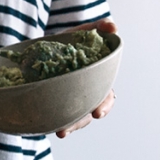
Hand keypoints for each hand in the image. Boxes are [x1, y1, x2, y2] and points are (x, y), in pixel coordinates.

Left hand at [55, 18, 117, 138]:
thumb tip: (113, 27)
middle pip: (87, 113)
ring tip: (61, 132)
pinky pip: (57, 116)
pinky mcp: (54, 102)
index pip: (106, 97)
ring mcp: (70, 100)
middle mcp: (85, 94)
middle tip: (67, 130)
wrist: (46, 46)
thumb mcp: (84, 31)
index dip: (104, 106)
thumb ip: (100, 27)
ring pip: (73, 118)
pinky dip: (55, 122)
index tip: (96, 113)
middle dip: (80, 122)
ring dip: (69, 126)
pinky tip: (50, 128)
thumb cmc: (71, 40)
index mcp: (97, 81)